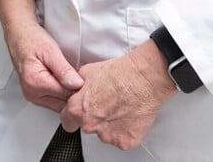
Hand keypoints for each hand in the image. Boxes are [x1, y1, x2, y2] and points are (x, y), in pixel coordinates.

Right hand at [0, 0, 83, 112]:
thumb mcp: (51, 50)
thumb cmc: (32, 39)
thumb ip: (64, 70)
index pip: (65, 94)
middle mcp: (32, 93)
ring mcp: (33, 95)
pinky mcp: (35, 94)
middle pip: (62, 102)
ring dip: (68, 92)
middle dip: (73, 90)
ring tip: (72, 76)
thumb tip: (77, 84)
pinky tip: (65, 80)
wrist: (20, 35)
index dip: (78, 85)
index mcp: (35, 83)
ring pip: (59, 104)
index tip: (85, 76)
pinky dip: (62, 92)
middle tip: (81, 75)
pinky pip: (54, 100)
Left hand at [60, 40, 176, 150]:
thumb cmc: (120, 73)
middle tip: (107, 101)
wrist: (144, 78)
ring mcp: (108, 136)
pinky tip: (130, 113)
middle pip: (87, 126)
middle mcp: (91, 126)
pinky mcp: (125, 142)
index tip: (81, 110)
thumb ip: (77, 84)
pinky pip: (122, 138)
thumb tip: (75, 88)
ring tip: (121, 105)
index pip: (67, 120)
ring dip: (111, 123)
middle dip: (95, 116)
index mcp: (78, 109)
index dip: (74, 113)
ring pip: (105, 133)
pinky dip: (125, 129)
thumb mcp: (89, 70)